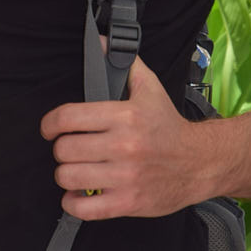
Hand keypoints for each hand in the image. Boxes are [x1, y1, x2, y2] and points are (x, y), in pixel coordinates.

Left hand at [39, 55, 200, 219]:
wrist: (200, 162)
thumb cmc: (170, 127)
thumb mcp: (150, 88)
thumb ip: (125, 64)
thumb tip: (101, 43)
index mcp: (125, 116)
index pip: (68, 117)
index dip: (50, 123)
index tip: (50, 128)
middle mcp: (123, 146)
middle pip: (64, 149)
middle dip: (61, 149)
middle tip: (71, 149)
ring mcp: (125, 177)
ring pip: (68, 177)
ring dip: (66, 174)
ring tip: (77, 169)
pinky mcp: (128, 202)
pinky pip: (83, 208)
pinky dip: (73, 202)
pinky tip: (78, 194)